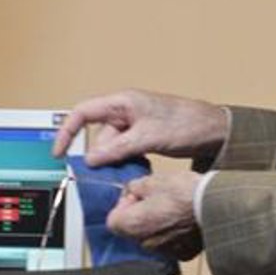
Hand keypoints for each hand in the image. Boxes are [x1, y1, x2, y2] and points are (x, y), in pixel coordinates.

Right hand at [55, 89, 227, 166]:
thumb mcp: (149, 137)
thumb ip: (118, 149)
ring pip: (111, 148)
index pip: (83, 113)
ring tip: (134, 168)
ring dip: (117, 162)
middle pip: (98, 136)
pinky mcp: (142, 136)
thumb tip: (92, 159)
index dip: (67, 132)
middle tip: (110, 172)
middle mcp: (125, 111)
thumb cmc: (188, 123)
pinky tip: (140, 168)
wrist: (216, 131)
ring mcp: (134, 124)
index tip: (60, 152)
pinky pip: (124, 152)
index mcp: (123, 102)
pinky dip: (127, 162)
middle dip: (101, 156)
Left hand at [108, 170, 203, 259]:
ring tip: (171, 209)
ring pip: (150, 238)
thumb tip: (130, 191)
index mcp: (132, 225)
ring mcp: (164, 251)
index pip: (112, 220)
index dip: (122, 206)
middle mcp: (144, 243)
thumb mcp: (153, 180)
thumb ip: (134, 187)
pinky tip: (182, 221)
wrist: (216, 205)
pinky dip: (172, 235)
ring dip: (155, 226)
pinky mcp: (182, 253)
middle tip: (155, 200)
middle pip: (131, 231)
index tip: (136, 196)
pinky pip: (170, 245)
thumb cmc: (183, 192)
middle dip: (138, 215)